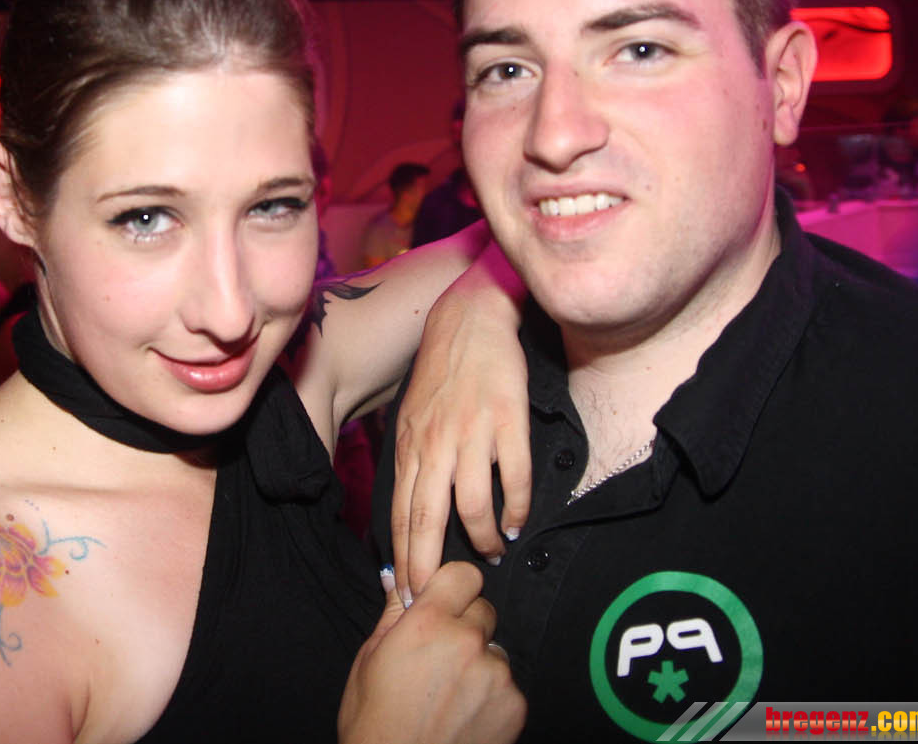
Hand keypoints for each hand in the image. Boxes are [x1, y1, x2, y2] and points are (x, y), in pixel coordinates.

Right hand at [339, 562, 524, 743]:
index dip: (453, 588)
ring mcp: (495, 674)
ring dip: (479, 664)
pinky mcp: (514, 705)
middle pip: (483, 610)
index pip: (464, 575)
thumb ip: (394, 614)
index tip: (445, 603)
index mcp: (428, 623)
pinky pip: (507, 686)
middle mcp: (466, 641)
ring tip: (450, 695)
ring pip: (494, 651)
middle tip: (441, 657)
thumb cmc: (374, 723)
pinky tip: (465, 715)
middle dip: (465, 626)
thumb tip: (398, 580)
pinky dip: (491, 697)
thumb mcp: (370, 659)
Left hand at [391, 244, 530, 605]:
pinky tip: (517, 522)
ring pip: (470, 504)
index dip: (402, 555)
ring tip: (491, 554)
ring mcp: (471, 432)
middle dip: (427, 565)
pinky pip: (513, 477)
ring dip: (481, 538)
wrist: (470, 319)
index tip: (405, 590)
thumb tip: (411, 504)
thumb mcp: (412, 414)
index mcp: (411, 444)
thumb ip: (414, 458)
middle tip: (433, 597)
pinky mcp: (507, 421)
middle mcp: (435, 443)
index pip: (400, 512)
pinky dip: (516, 507)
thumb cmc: (442, 370)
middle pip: (426, 518)